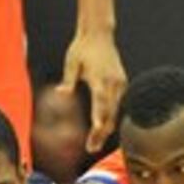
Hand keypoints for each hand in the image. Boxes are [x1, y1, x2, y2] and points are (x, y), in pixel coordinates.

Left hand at [61, 29, 125, 152]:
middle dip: (100, 132)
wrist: (99, 34)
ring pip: (115, 112)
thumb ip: (68, 79)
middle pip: (109, 112)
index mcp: (99, 77)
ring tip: (94, 144)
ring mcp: (119, 83)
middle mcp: (112, 82)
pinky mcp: (122, 83)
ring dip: (105, 128)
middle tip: (90, 149)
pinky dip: (110, 118)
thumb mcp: (71, 62)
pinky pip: (118, 105)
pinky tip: (102, 130)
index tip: (96, 130)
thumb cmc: (82, 48)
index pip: (100, 100)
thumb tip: (60, 93)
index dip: (99, 116)